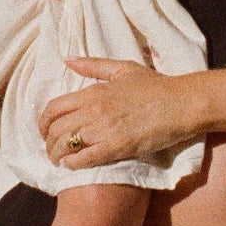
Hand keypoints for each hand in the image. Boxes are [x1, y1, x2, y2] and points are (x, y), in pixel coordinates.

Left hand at [42, 59, 196, 167]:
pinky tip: (70, 166)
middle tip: (50, 150)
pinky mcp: (117, 147)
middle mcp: (94, 110)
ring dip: (56, 155)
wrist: (182, 103)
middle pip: (56, 129)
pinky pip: (85, 158)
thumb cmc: (155, 86)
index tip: (44, 131)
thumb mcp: (122, 69)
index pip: (54, 108)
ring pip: (66, 145)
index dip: (43, 122)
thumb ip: (93, 65)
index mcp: (93, 91)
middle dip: (47, 142)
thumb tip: (67, 59)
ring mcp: (104, 129)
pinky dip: (72, 164)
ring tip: (58, 161)